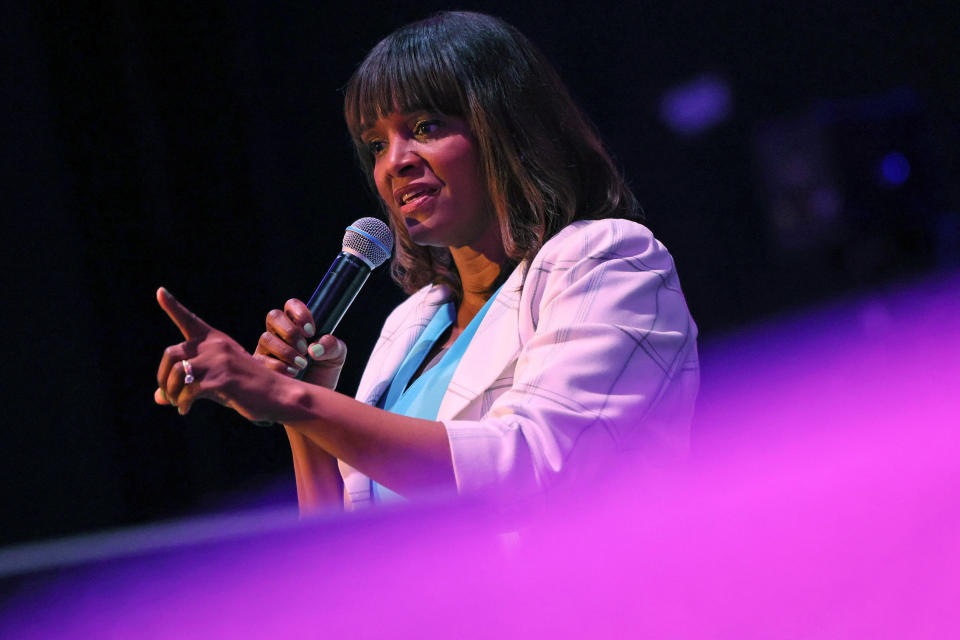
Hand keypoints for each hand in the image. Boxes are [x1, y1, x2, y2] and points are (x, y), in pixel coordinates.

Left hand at [154, 287, 291, 422]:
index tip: (160, 292)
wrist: (278, 395)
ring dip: (171, 392)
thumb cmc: (246, 388)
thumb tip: (158, 398)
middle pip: (171, 353)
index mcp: (215, 340)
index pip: (189, 320)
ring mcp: (220, 361)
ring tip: (178, 403)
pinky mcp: (222, 379)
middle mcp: (215, 345)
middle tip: (167, 394)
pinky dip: (183, 403)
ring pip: (177, 372)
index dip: (172, 305)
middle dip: (163, 377)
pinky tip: (185, 410)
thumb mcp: (215, 383)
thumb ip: (188, 386)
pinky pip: (189, 390)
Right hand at [252, 298, 346, 389]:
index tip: (311, 331)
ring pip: (266, 338)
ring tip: (302, 364)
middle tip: (304, 348)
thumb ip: (332, 345)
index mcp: (298, 324)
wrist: (313, 399)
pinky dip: (279, 366)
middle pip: (274, 316)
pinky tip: (292, 373)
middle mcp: (279, 333)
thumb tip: (314, 349)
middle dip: (290, 332)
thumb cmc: (323, 372)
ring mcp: (267, 349)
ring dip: (286, 351)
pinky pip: (260, 360)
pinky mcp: (259, 366)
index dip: (300, 313)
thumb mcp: (336, 356)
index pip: (292, 305)